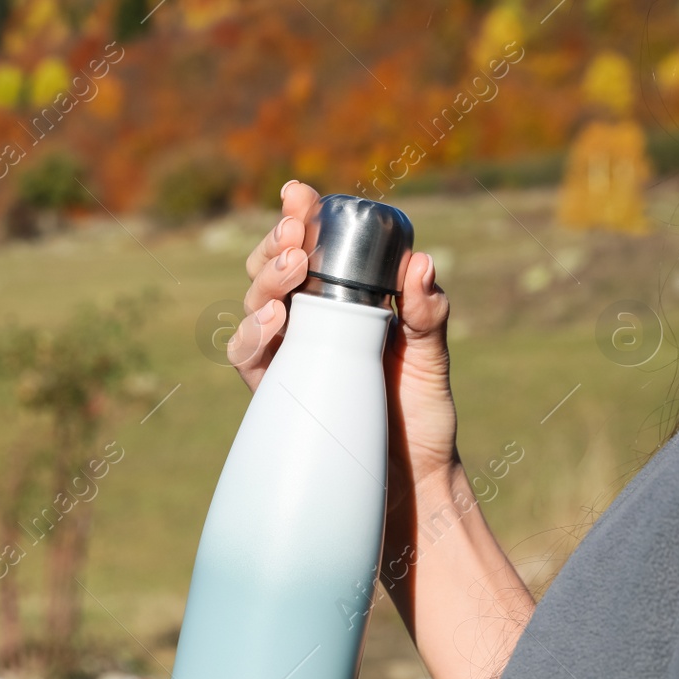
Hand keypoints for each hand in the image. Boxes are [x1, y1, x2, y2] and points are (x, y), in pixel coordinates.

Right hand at [232, 181, 459, 505]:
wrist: (409, 484)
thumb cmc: (421, 418)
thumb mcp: (432, 358)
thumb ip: (426, 312)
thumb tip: (420, 262)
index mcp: (343, 303)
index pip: (314, 249)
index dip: (298, 217)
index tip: (297, 194)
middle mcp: (308, 325)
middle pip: (274, 270)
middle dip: (277, 243)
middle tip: (297, 233)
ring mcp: (287, 357)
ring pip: (254, 304)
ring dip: (266, 279)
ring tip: (294, 266)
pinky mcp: (273, 392)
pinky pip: (246, 356)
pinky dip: (252, 333)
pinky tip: (273, 321)